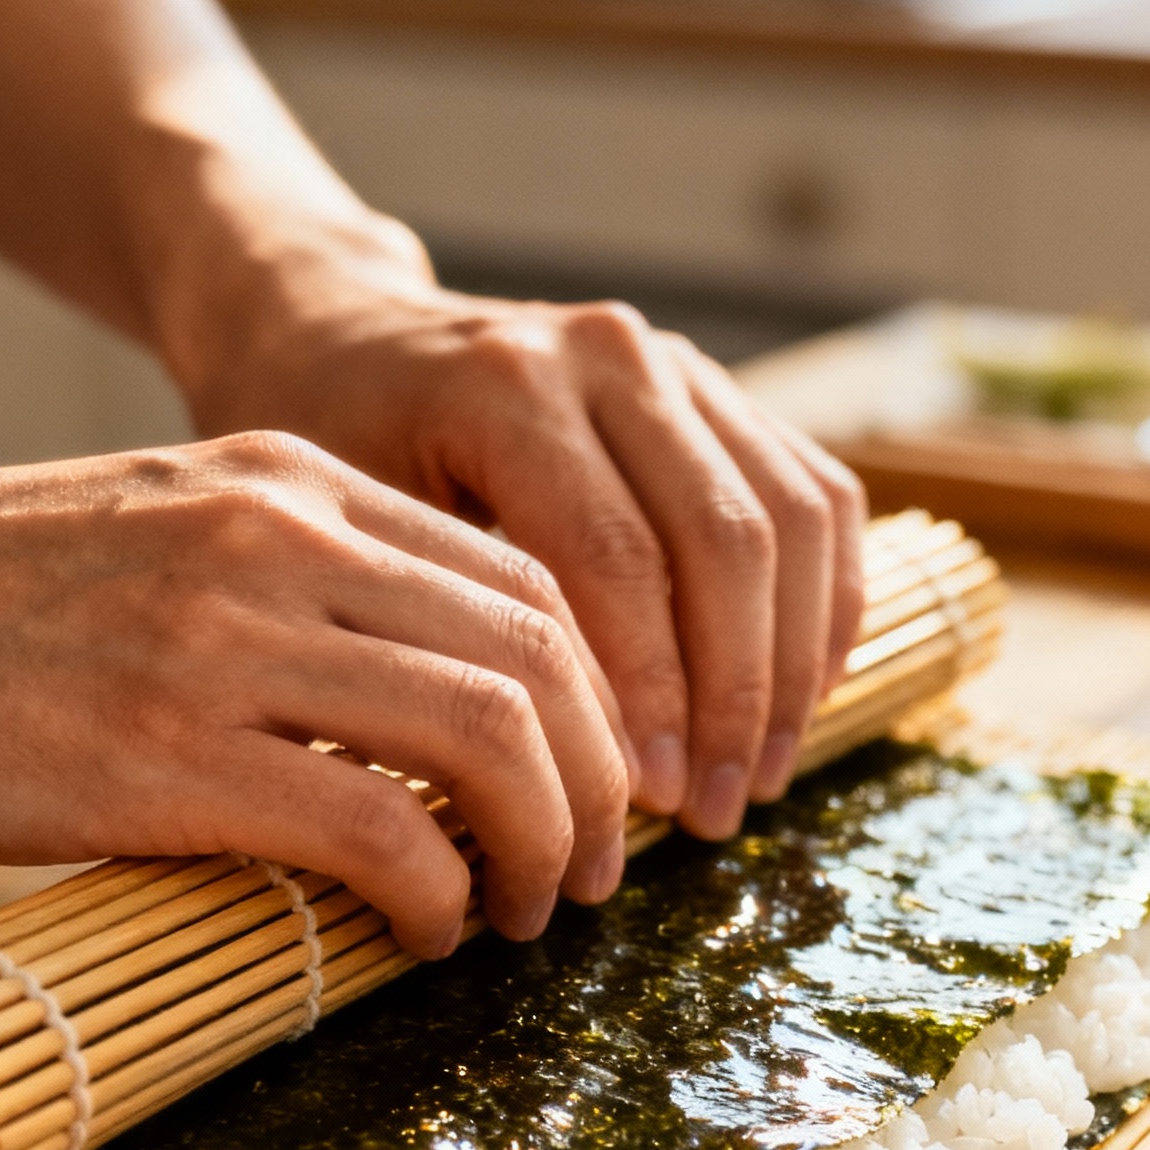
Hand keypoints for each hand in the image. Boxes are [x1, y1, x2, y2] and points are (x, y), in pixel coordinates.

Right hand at [0, 436, 633, 955]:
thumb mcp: (158, 538)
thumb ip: (288, 591)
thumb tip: (407, 722)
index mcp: (285, 481)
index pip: (520, 577)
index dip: (593, 697)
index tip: (587, 783)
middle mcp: (278, 537)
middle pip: (538, 653)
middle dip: (599, 779)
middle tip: (592, 869)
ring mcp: (222, 640)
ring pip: (489, 734)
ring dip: (544, 843)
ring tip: (528, 913)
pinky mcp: (162, 753)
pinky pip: (380, 827)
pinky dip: (440, 894)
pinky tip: (427, 932)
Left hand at [184, 250, 866, 835]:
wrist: (338, 335)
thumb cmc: (326, 457)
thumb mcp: (344, 533)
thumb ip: (435, 625)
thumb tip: (518, 786)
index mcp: (507, 386)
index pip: (616, 558)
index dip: (649, 693)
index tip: (646, 803)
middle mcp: (606, 354)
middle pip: (724, 539)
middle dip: (732, 696)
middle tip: (713, 814)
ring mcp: (674, 362)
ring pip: (791, 518)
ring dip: (789, 664)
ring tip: (755, 778)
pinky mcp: (717, 388)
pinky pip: (814, 495)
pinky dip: (823, 603)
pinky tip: (797, 698)